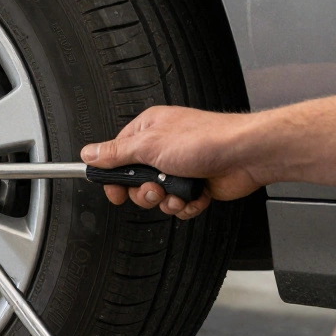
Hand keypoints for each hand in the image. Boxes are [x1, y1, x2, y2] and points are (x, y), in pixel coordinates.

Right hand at [82, 106, 263, 218]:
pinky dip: (185, 205)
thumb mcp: (148, 146)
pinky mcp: (195, 185)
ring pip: (157, 197)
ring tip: (176, 192)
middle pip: (136, 181)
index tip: (115, 190)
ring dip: (166, 200)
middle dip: (144, 192)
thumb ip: (115, 153)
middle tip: (154, 188)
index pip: (117, 156)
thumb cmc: (205, 140)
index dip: (114, 177)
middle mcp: (163, 148)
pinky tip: (193, 195)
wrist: (245, 155)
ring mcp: (180, 168)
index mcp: (148, 130)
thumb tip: (89, 153)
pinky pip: (178, 205)